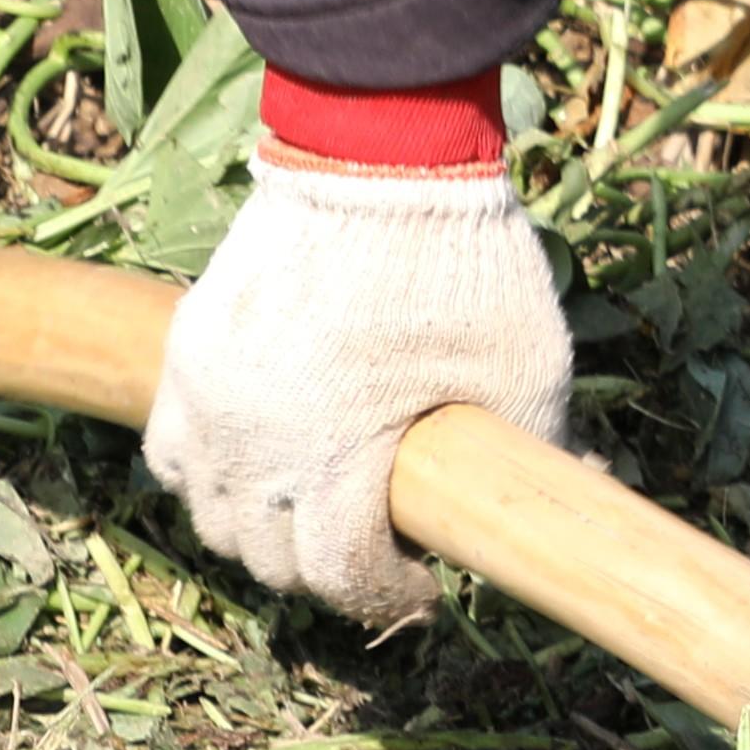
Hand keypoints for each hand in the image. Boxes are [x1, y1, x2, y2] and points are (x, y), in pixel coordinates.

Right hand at [144, 150, 572, 626]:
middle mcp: (253, 442)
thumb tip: (578, 498)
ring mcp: (208, 396)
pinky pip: (171, 449)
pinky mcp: (187, 350)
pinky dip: (208, 476)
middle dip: (328, 570)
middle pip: (266, 557)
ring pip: (209, 513)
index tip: (427, 586)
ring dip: (261, 532)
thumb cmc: (463, 265)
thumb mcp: (525, 365)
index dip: (389, 597)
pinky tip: (255, 466)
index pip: (339, 575)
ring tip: (315, 513)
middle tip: (377, 549)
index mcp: (336, 455)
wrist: (379, 152)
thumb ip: (535, 446)